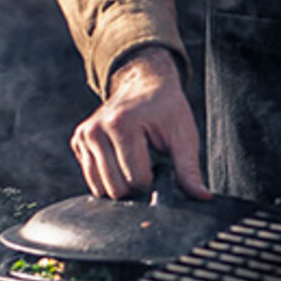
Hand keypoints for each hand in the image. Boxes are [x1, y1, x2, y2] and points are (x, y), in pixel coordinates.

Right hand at [70, 48, 210, 199]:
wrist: (143, 83)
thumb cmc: (166, 108)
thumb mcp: (183, 136)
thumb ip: (189, 170)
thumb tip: (202, 197)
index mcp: (121, 125)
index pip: (136, 180)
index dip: (154, 180)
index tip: (161, 164)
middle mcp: (95, 130)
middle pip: (116, 188)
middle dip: (136, 185)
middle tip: (149, 163)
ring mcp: (83, 136)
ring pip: (100, 188)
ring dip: (121, 183)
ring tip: (135, 161)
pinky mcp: (78, 142)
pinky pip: (92, 179)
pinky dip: (109, 177)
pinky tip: (121, 159)